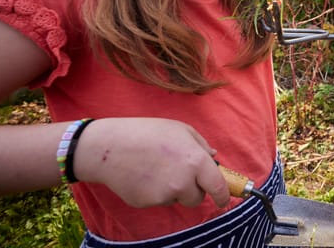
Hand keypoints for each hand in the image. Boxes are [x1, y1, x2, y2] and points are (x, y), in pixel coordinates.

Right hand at [74, 118, 229, 208]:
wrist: (109, 148)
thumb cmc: (147, 133)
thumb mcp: (180, 129)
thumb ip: (201, 144)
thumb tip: (213, 156)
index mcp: (195, 160)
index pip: (218, 186)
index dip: (224, 196)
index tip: (224, 200)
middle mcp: (183, 181)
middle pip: (197, 198)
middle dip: (193, 190)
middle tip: (180, 174)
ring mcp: (164, 194)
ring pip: (177, 199)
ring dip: (173, 190)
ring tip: (156, 169)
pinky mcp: (148, 203)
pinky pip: (159, 201)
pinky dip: (155, 192)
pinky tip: (143, 175)